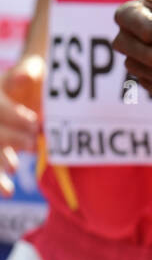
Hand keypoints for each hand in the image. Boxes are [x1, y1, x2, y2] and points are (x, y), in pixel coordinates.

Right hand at [0, 57, 43, 196]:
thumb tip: (24, 76)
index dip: (14, 116)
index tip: (34, 122)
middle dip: (12, 140)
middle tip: (32, 144)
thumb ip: (28, 71)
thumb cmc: (33, 76)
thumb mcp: (32, 68)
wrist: (32, 88)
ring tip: (13, 176)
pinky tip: (8, 191)